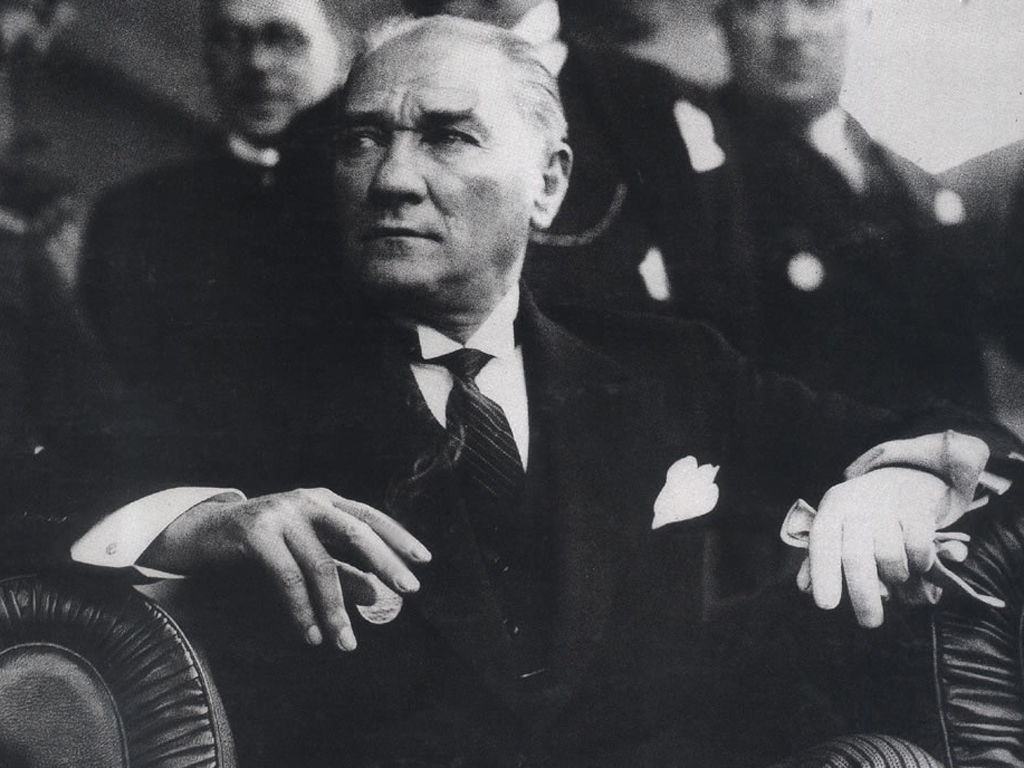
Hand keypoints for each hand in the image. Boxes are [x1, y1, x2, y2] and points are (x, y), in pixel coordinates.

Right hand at [140, 488, 431, 650]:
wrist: (202, 533)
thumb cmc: (262, 543)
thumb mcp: (306, 553)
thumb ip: (341, 570)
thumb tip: (377, 595)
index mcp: (325, 501)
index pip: (370, 516)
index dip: (398, 537)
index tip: (424, 560)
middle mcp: (308, 501)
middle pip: (356, 532)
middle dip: (385, 563)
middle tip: (408, 591)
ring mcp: (281, 515)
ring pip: (321, 565)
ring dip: (336, 609)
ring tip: (345, 643)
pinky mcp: (256, 534)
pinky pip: (288, 577)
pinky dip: (301, 610)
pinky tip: (310, 635)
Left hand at [804, 467, 950, 627]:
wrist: (905, 475)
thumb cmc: (863, 512)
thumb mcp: (837, 525)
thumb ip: (821, 557)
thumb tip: (804, 587)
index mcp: (832, 510)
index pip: (822, 542)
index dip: (822, 574)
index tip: (826, 605)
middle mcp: (857, 506)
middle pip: (856, 556)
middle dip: (863, 595)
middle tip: (870, 624)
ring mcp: (888, 505)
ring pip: (889, 556)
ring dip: (896, 577)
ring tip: (898, 577)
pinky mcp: (918, 509)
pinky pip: (918, 548)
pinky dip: (920, 562)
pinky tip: (919, 563)